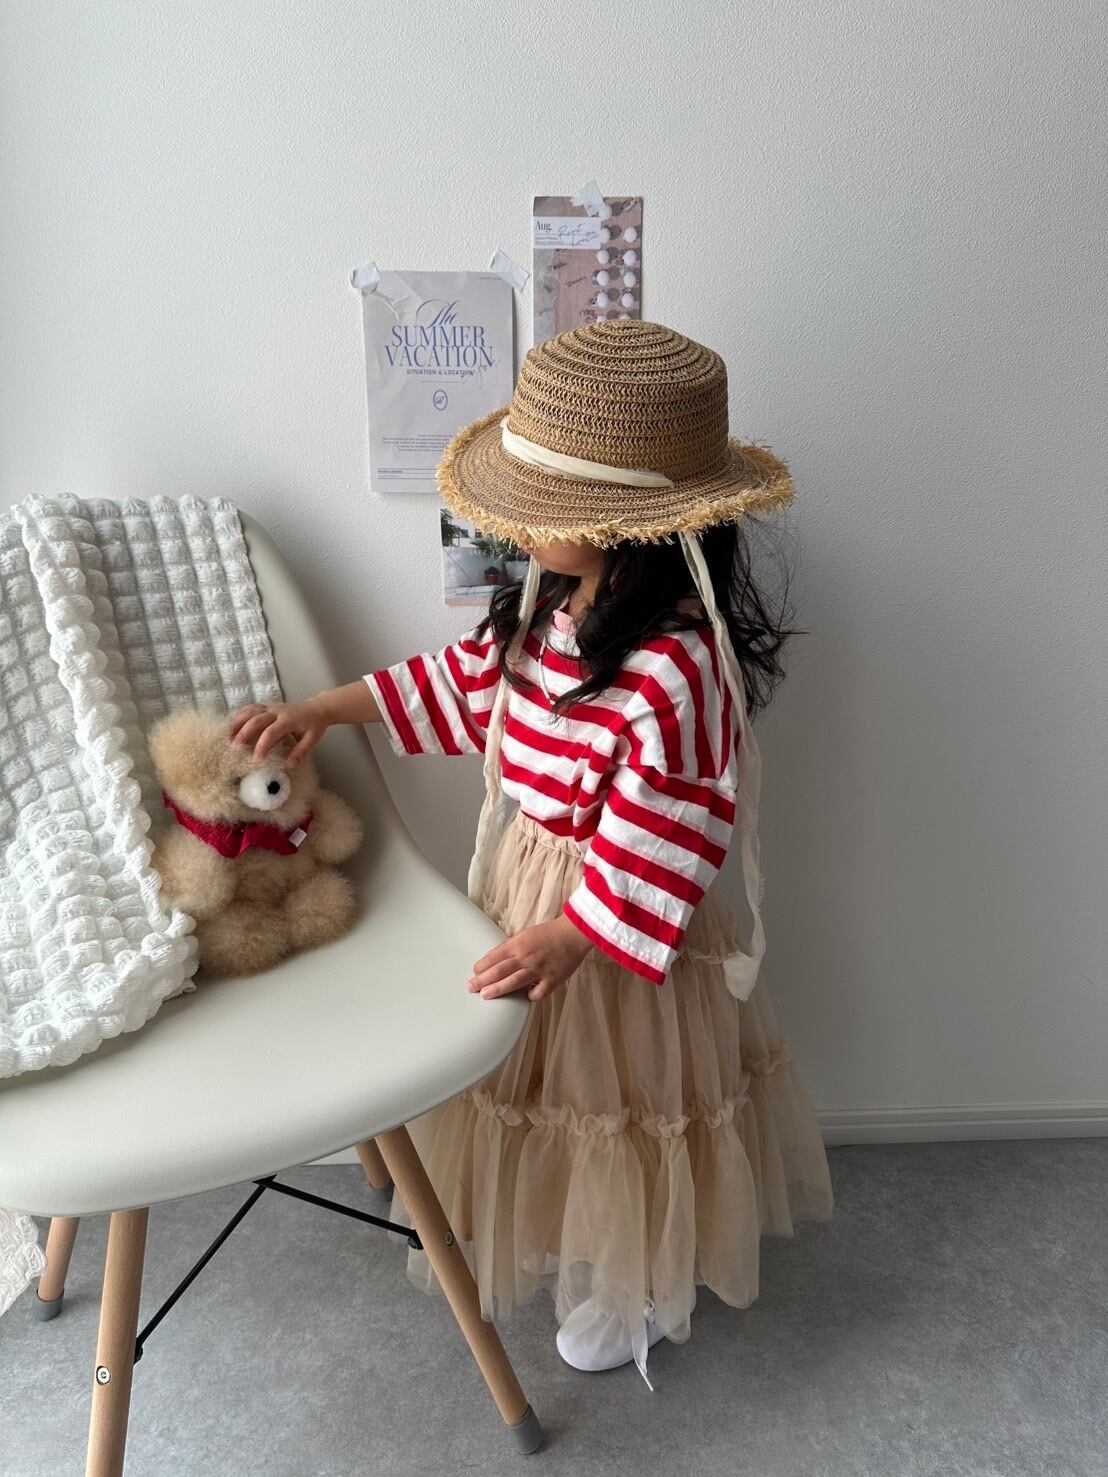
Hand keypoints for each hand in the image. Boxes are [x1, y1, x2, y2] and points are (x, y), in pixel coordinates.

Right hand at [229, 698, 329, 766]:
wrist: (318, 708)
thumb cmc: (314, 725)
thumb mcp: (312, 740)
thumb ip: (300, 752)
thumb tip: (289, 766)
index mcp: (289, 720)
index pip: (271, 733)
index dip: (262, 746)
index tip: (255, 760)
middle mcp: (277, 712)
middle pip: (255, 720)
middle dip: (243, 735)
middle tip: (234, 750)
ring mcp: (270, 707)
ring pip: (249, 711)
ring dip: (237, 723)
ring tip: (227, 737)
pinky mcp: (267, 706)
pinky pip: (250, 708)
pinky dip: (239, 716)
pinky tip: (232, 726)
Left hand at [468, 916, 592, 1002]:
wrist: (573, 934)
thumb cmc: (548, 934)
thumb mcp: (524, 935)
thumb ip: (509, 948)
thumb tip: (493, 960)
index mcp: (518, 944)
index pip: (494, 957)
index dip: (482, 966)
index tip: (475, 973)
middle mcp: (526, 956)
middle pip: (499, 970)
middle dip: (483, 980)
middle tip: (471, 987)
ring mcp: (539, 969)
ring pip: (514, 982)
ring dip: (498, 989)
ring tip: (485, 995)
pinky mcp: (552, 979)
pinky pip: (537, 992)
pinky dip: (529, 996)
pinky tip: (525, 996)